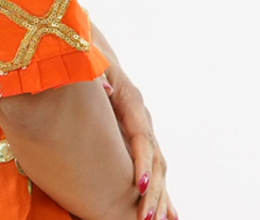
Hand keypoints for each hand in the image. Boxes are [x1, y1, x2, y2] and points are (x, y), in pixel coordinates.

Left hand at [100, 73, 175, 219]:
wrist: (98, 56)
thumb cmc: (90, 60)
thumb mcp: (92, 63)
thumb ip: (97, 74)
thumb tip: (106, 90)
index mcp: (132, 102)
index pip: (142, 138)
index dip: (142, 162)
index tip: (138, 186)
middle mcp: (143, 120)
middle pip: (155, 160)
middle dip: (152, 191)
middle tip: (145, 218)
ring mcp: (144, 132)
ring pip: (158, 170)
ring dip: (159, 197)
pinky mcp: (138, 142)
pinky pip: (153, 170)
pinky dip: (161, 193)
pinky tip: (169, 215)